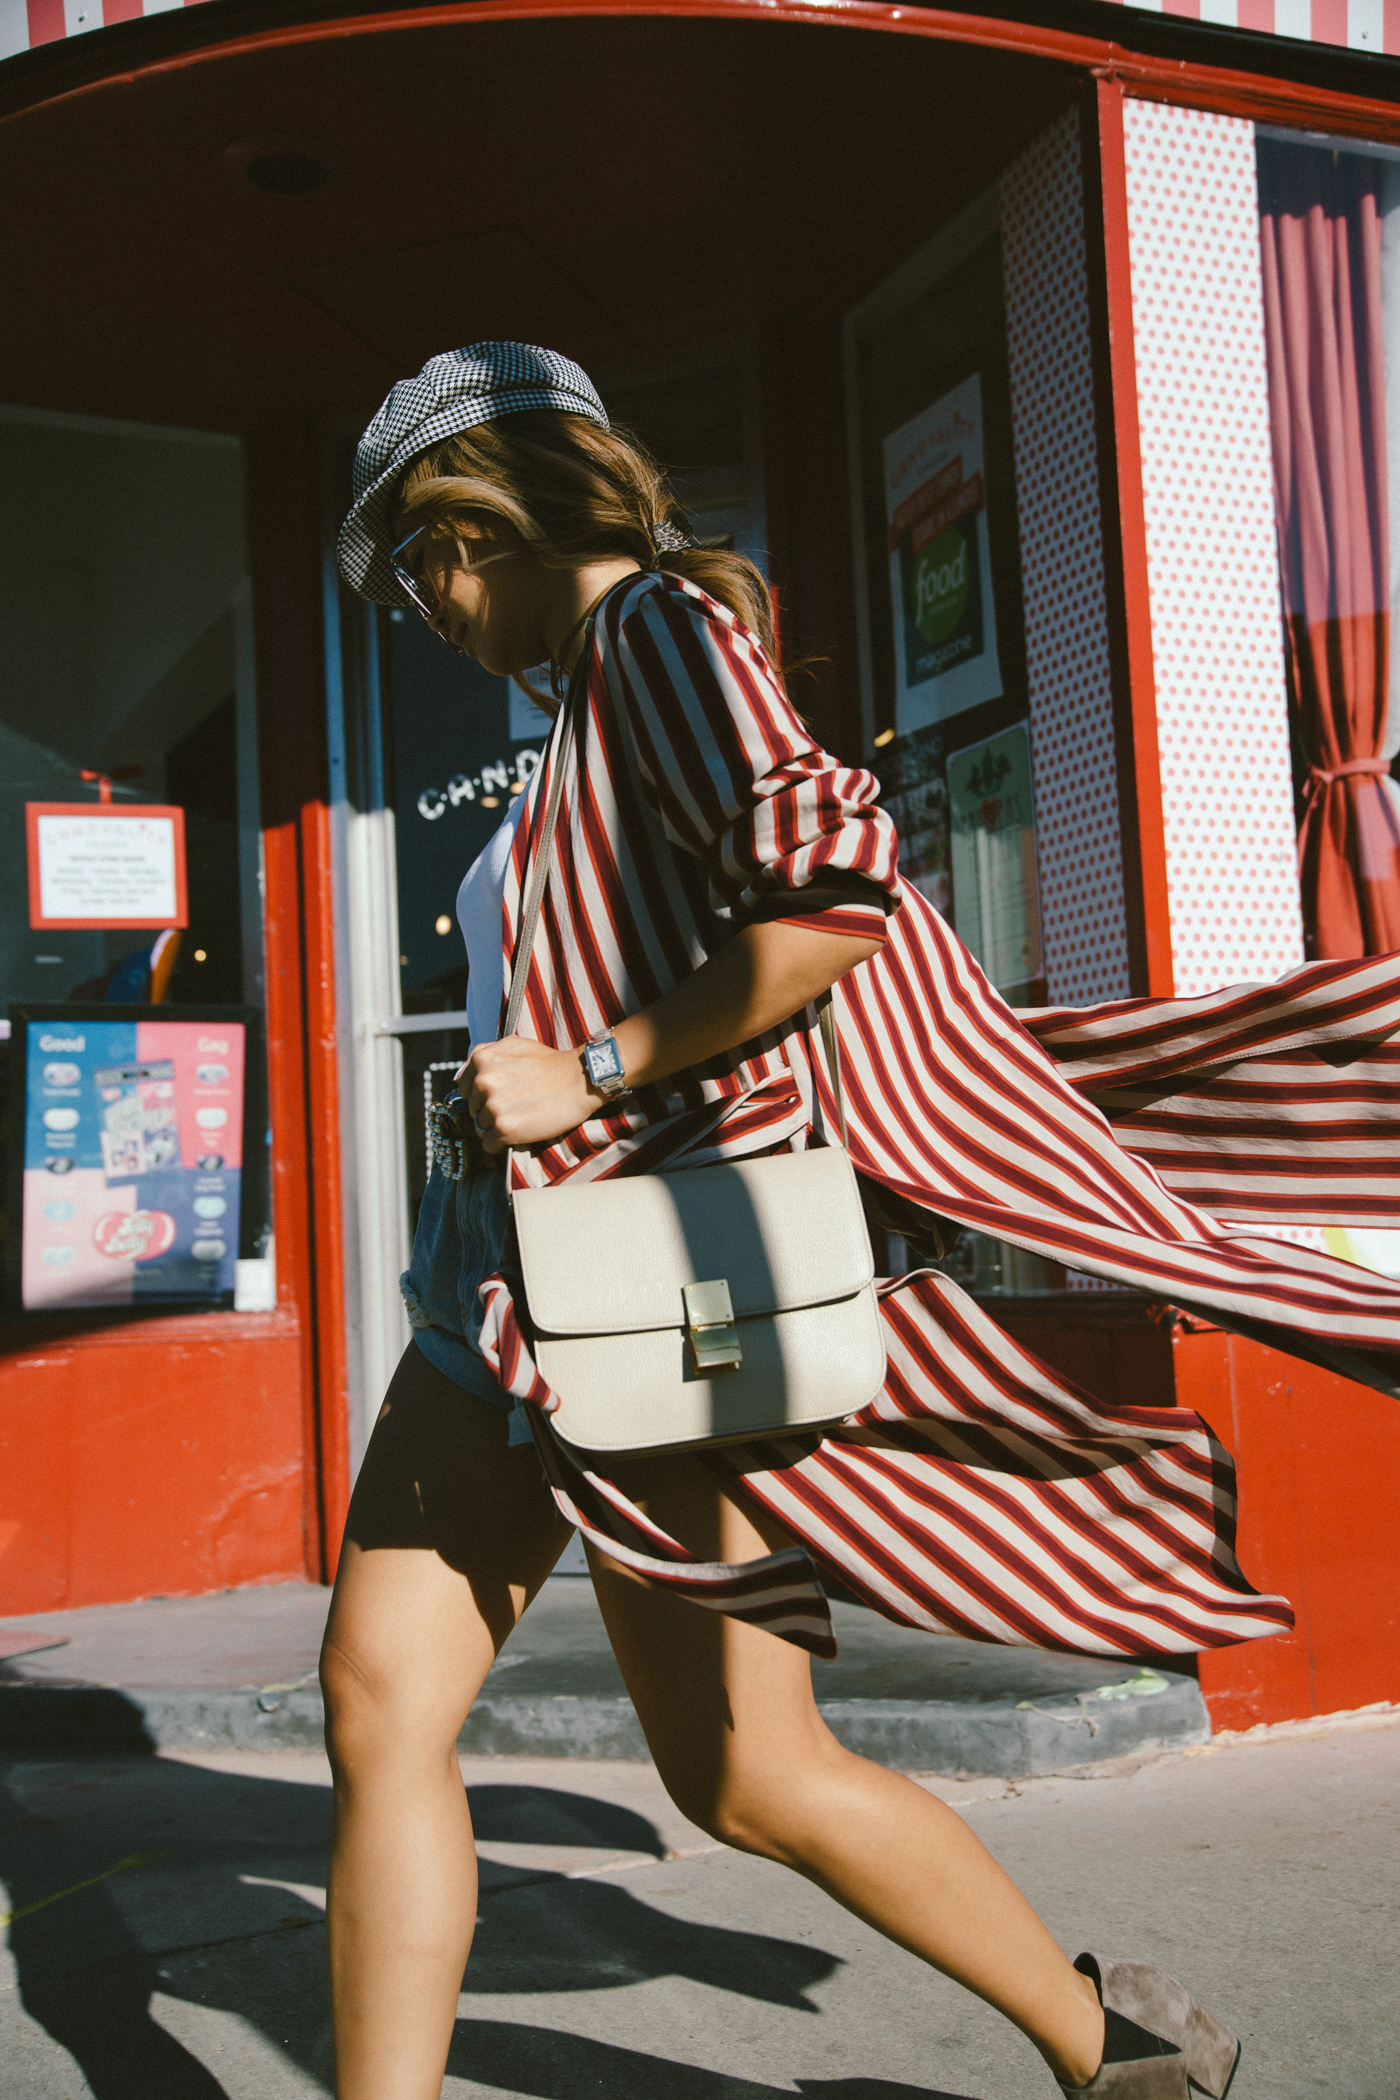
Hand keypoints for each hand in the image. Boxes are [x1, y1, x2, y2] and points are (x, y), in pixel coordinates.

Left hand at [458, 1036, 597, 1154]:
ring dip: (496, 1127)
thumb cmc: (549, 1063)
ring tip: (520, 1118)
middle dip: (488, 1111)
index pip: (463, 1088)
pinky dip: (501, 1143)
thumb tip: (457, 1077)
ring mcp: (492, 1106)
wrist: (579, 1080)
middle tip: (514, 1107)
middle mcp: (483, 1082)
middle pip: (472, 1109)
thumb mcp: (513, 1044)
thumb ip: (483, 1054)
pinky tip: (519, 1132)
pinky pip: (489, 1145)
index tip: (500, 1096)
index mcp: (481, 1060)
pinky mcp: (504, 1128)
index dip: (481, 1095)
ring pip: (480, 1127)